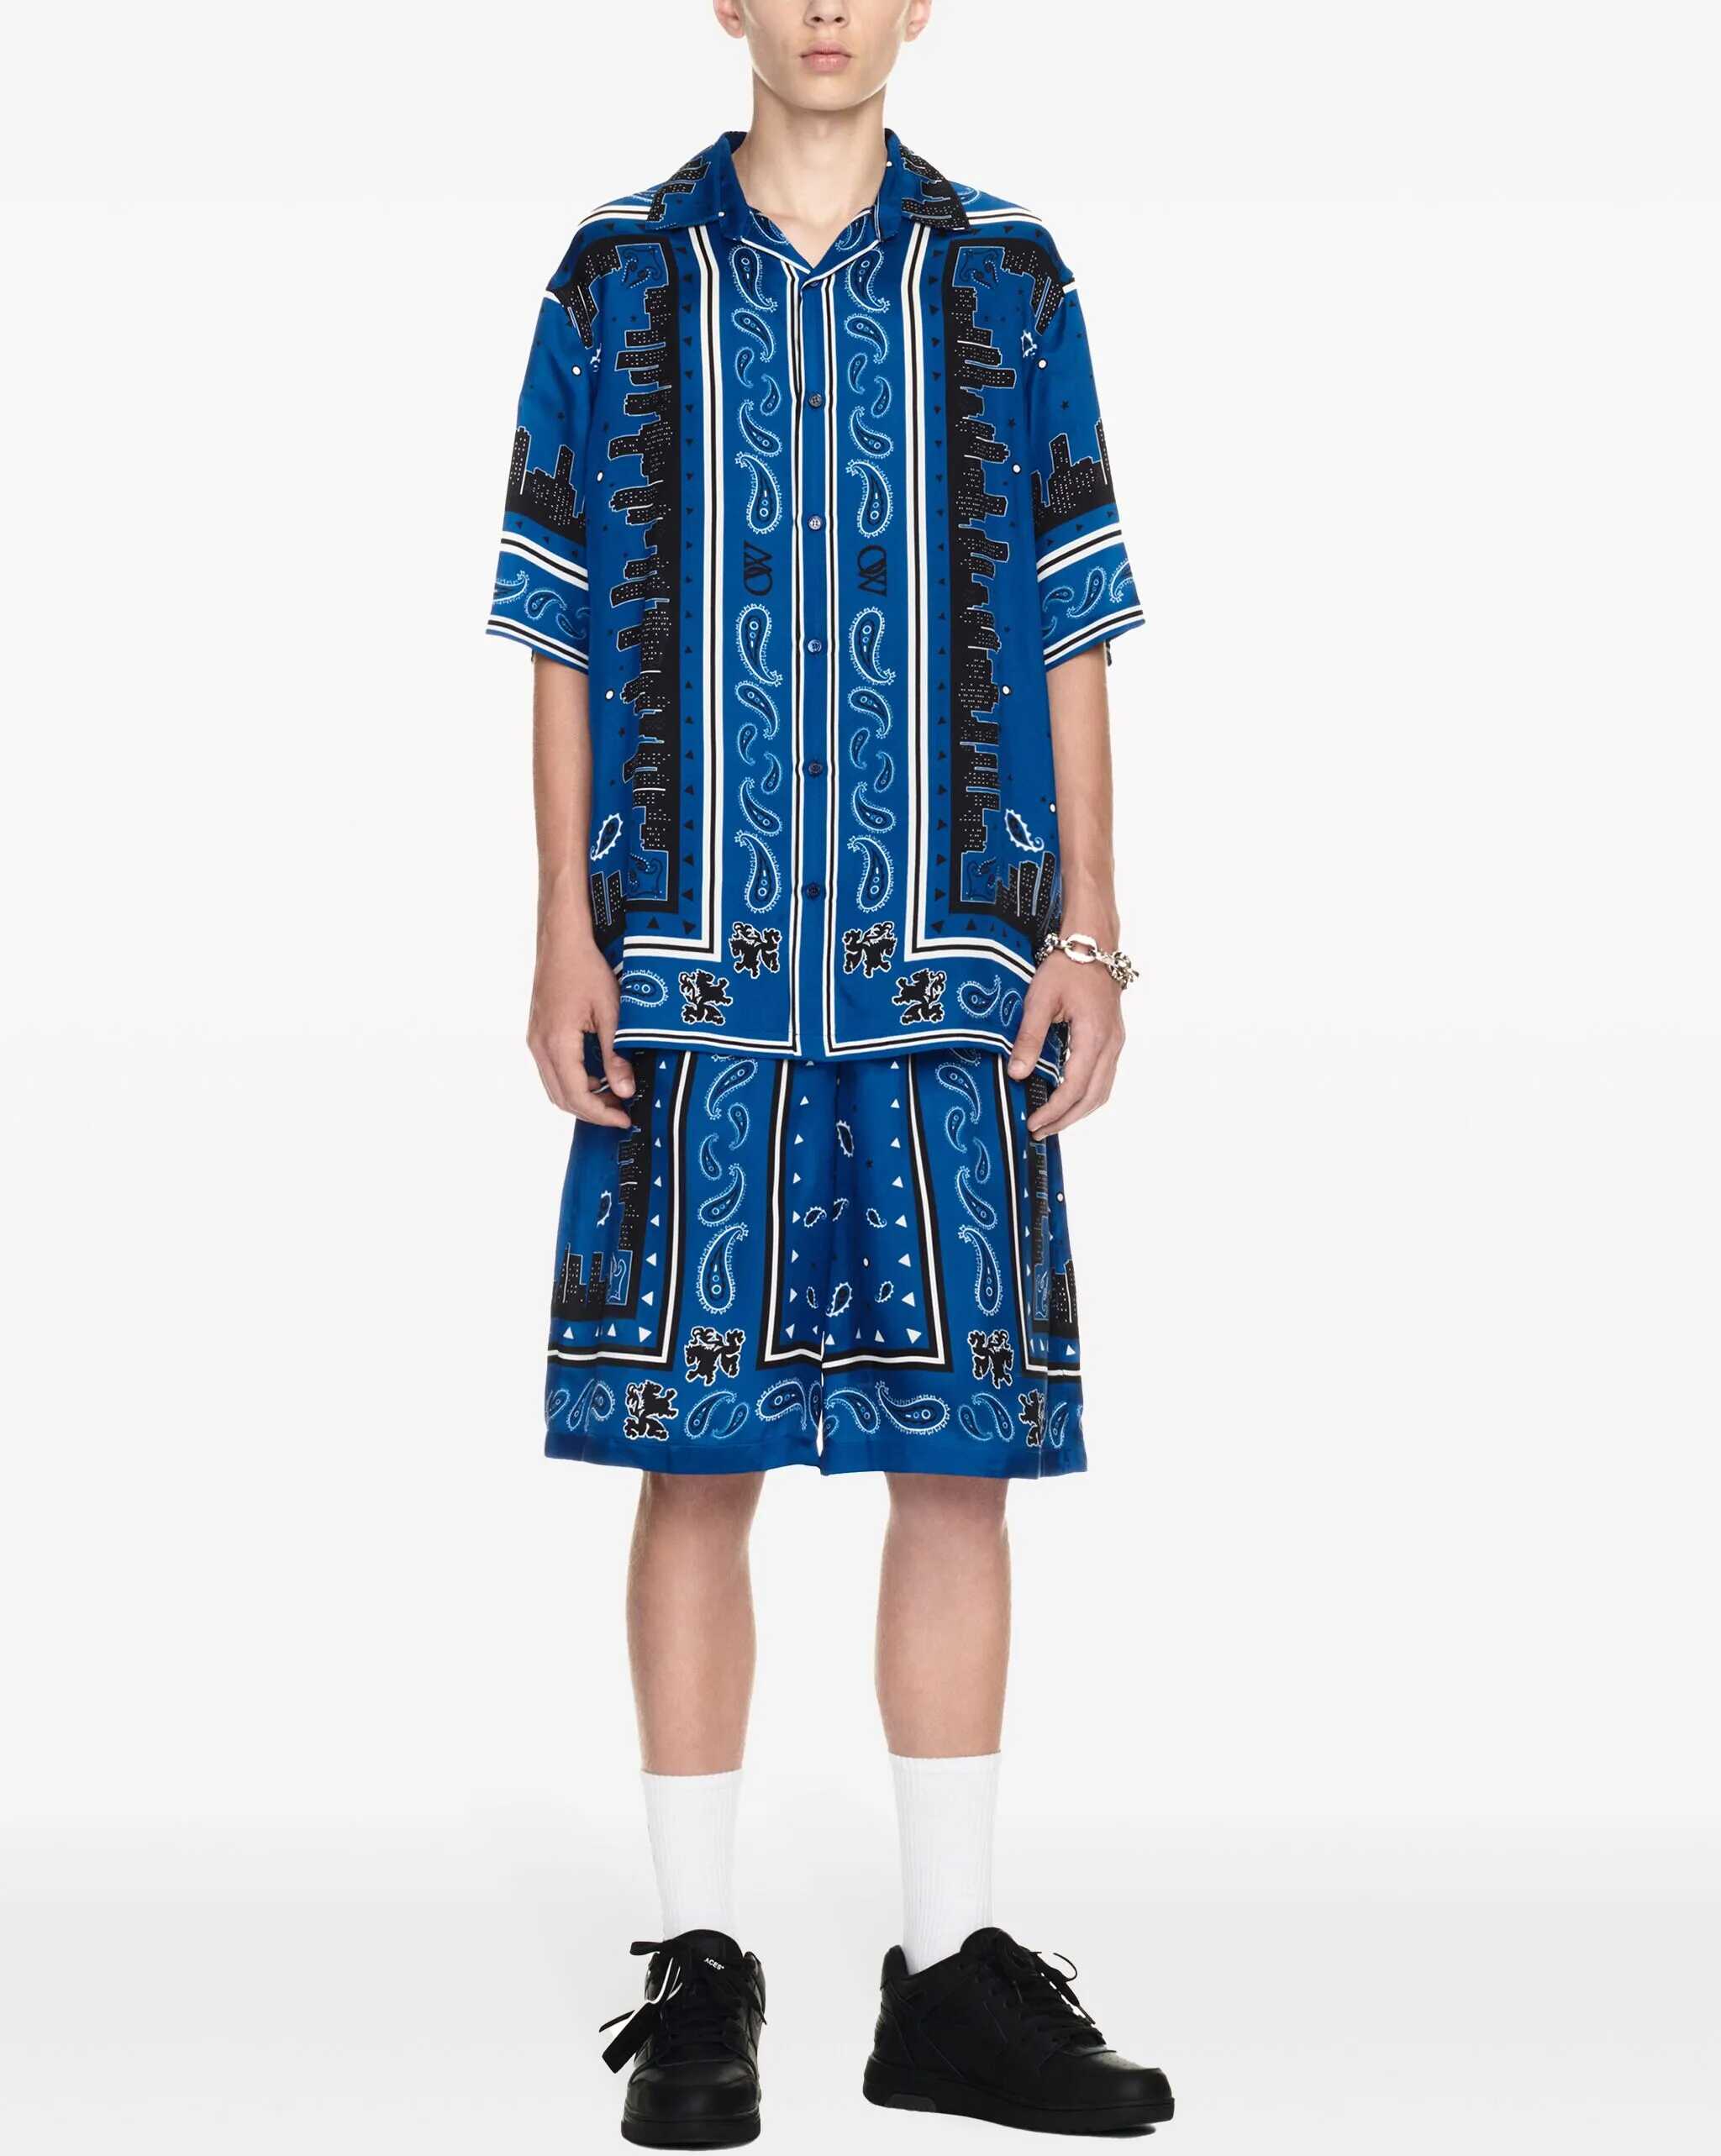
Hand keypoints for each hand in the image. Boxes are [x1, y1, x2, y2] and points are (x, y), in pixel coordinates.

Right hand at [527, 905, 634, 1127]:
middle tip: (623, 1112)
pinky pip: (552, 1070)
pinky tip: (598, 1075)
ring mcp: (535, 1040)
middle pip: (562, 1098)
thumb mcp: (611, 1012)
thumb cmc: (587, 968)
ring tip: (614, 1096)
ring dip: (582, 1098)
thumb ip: (616, 1054)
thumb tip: (625, 1090)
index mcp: (557, 1043)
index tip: (626, 1119)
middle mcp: (539, 1046)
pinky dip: (574, 1082)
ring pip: (555, 1086)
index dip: (602, 1114)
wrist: (562, 939)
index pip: (577, 1096)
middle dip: (592, 1112)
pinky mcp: (538, 1033)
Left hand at [1006, 949, 1125, 1137]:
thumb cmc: (1066, 967)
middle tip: (1039, 1132)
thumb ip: (1029, 1038)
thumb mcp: (1040, 999)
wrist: (1092, 944)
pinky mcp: (1112, 1038)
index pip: (1074, 1087)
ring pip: (1102, 1090)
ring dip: (1079, 1111)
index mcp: (1093, 1037)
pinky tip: (1069, 1099)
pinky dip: (1087, 1095)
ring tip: (1053, 1122)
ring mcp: (1115, 1042)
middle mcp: (1110, 1044)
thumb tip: (1017, 1074)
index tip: (1033, 1123)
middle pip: (1092, 1097)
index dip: (1054, 1110)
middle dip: (1066, 1119)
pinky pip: (1104, 1077)